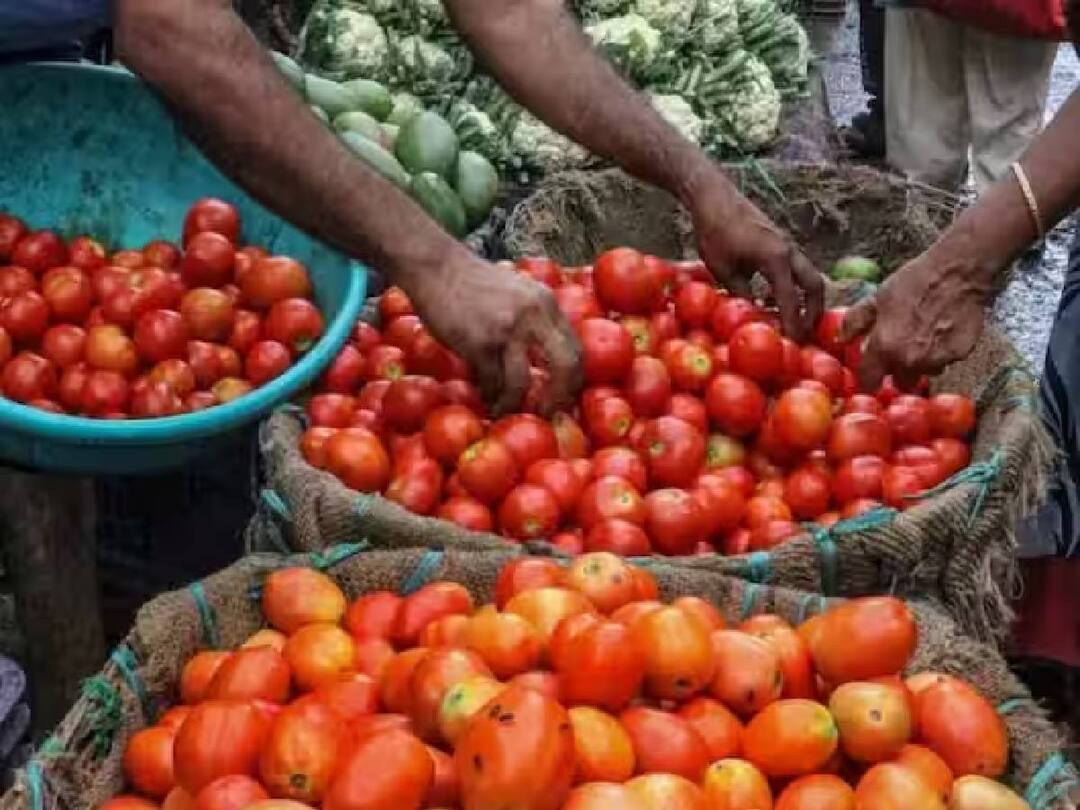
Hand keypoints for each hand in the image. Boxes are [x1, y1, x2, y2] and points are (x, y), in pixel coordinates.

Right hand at [404, 249, 582, 415]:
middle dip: (558, 398)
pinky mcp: (479, 342)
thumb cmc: (474, 282)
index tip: (563, 399)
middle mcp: (534, 316)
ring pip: (522, 383)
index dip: (574, 381)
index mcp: (547, 304)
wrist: (438, 266)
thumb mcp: (519, 291)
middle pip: (565, 367)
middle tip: (546, 414)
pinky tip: (486, 400)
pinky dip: (490, 396)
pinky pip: (491, 382)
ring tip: (505, 411)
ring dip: (514, 404)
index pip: (576, 350)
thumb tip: (545, 360)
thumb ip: (536, 318)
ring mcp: (507, 330)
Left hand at [687, 173, 823, 340]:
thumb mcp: (724, 270)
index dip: (793, 325)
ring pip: (808, 276)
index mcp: (777, 259)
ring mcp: (787, 245)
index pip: (791, 300)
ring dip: (805, 299)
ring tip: (793, 321)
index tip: (793, 345)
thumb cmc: (715, 232)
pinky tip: (773, 299)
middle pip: (815, 286)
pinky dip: (793, 286)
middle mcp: (789, 251)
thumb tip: (754, 317)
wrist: (714, 197)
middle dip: (814, 312)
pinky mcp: (780, 242)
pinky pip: (796, 269)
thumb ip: (742, 294)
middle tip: (804, 334)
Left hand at [839, 244, 991, 390]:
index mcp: (885, 347)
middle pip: (900, 383)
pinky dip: (941, 352)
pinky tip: (941, 331)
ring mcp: (937, 360)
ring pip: (924, 373)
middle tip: (900, 351)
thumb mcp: (876, 298)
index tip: (871, 374)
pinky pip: (945, 362)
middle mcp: (910, 360)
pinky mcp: (959, 355)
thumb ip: (856, 322)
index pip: (869, 383)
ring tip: (923, 337)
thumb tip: (841, 340)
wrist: (956, 273)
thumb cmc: (913, 282)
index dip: (868, 380)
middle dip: (898, 372)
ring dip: (921, 363)